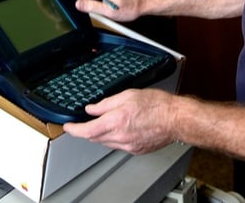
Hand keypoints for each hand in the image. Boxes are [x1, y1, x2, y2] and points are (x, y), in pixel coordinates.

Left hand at [62, 88, 177, 154]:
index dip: (74, 129)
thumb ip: (106, 103)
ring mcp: (128, 145)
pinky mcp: (136, 150)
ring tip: (110, 122)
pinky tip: (123, 128)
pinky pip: (118, 146)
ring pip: (106, 142)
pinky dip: (114, 138)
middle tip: (88, 120)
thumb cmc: (157, 105)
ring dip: (102, 134)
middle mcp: (120, 136)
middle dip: (88, 130)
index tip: (68, 126)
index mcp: (116, 121)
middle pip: (94, 138)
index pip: (86, 130)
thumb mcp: (128, 95)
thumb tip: (92, 109)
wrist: (176, 119)